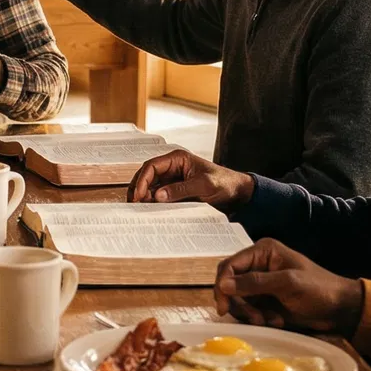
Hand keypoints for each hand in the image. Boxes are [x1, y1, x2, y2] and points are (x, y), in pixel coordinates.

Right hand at [128, 149, 253, 208]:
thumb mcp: (204, 186)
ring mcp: (172, 180)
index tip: (138, 196)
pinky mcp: (175, 191)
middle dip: (138, 188)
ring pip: (150, 187)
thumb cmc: (224, 183)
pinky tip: (149, 211)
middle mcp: (172, 167)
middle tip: (133, 204)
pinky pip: (159, 196)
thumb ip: (180, 190)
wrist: (237, 193)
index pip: (152, 166)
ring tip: (139, 209)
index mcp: (177, 159)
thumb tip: (157, 196)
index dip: (142, 180)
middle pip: (147, 176)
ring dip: (143, 197)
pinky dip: (152, 203)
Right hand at [213, 239, 364, 335]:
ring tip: (270, 321)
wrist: (340, 309)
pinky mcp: (264, 300)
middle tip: (255, 319)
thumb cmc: (318, 290)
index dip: (222, 285)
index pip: (229, 265)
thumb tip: (224, 285)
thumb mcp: (288, 283)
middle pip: (229, 284)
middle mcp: (257, 265)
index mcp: (263, 252)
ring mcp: (260, 284)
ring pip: (237, 299)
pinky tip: (276, 321)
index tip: (224, 306)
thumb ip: (255, 283)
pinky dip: (258, 318)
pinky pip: (248, 310)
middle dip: (239, 303)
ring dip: (250, 313)